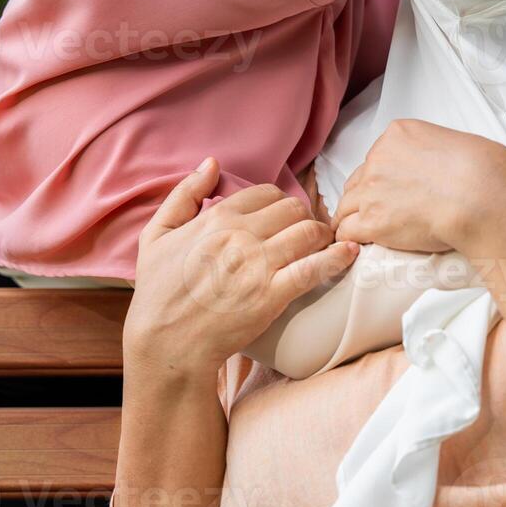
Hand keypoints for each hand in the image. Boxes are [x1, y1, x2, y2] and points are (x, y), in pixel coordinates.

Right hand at [123, 158, 359, 380]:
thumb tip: (211, 163)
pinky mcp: (272, 295)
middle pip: (293, 209)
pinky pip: (315, 268)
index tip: (283, 217)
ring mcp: (258, 265)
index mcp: (217, 217)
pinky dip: (337, 258)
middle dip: (303, 217)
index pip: (267, 193)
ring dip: (321, 236)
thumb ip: (184, 194)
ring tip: (323, 245)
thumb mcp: (156, 234)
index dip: (280, 203)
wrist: (167, 343)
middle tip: (305, 232)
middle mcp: (240, 235)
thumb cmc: (159, 291)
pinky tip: (349, 254)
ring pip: (309, 232)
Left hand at [332, 119, 505, 253]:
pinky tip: (357, 245)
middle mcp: (378, 158)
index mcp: (397, 134)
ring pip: (346, 205)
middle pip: (358, 181)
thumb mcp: (452, 143)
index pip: (375, 158)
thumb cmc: (481, 171)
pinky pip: (346, 230)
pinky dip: (350, 238)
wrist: (480, 195)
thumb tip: (435, 168)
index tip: (391, 191)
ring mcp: (372, 189)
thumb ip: (430, 152)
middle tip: (377, 212)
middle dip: (365, 197)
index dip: (381, 178)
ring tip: (361, 232)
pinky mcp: (372, 221)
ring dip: (353, 218)